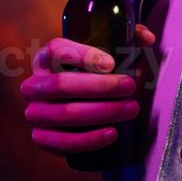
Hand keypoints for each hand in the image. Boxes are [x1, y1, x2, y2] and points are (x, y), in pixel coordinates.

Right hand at [20, 24, 155, 155]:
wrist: (80, 106)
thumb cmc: (96, 75)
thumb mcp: (110, 52)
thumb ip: (129, 38)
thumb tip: (147, 38)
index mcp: (46, 59)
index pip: (56, 50)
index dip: (82, 55)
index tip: (111, 63)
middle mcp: (34, 85)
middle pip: (61, 84)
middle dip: (100, 87)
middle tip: (130, 86)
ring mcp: (35, 113)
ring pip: (65, 114)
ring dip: (102, 112)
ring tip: (131, 109)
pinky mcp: (41, 138)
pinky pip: (62, 142)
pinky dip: (89, 139)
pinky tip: (112, 133)